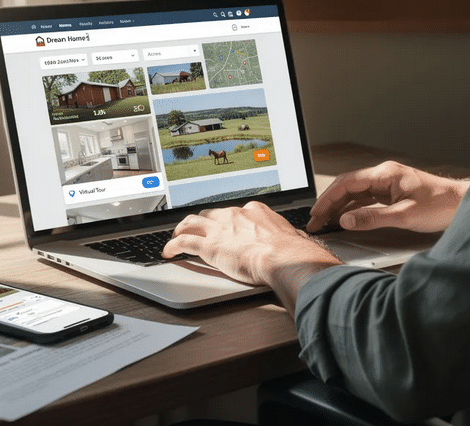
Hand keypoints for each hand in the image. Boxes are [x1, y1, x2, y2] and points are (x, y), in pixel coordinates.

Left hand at [163, 202, 341, 312]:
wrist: (284, 258)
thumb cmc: (294, 253)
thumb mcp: (294, 240)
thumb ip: (290, 241)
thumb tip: (301, 247)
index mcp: (256, 211)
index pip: (236, 212)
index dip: (228, 220)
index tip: (227, 226)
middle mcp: (236, 215)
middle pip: (212, 214)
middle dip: (204, 222)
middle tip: (198, 229)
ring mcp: (220, 229)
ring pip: (193, 223)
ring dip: (182, 228)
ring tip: (177, 235)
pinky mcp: (209, 246)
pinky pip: (183, 242)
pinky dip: (172, 245)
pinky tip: (167, 251)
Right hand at [307, 161, 469, 233]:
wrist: (462, 205)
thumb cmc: (440, 206)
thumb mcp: (404, 216)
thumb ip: (373, 218)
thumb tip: (346, 221)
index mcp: (385, 174)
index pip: (347, 184)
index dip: (328, 199)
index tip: (316, 213)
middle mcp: (384, 176)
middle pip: (348, 188)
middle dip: (329, 204)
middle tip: (315, 221)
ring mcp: (388, 184)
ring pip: (355, 194)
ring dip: (339, 208)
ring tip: (325, 223)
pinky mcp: (393, 193)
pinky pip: (366, 199)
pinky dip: (353, 209)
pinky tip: (345, 219)